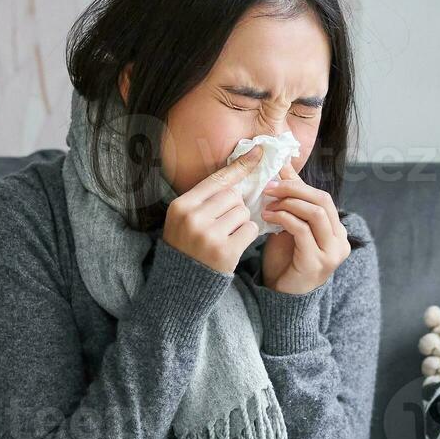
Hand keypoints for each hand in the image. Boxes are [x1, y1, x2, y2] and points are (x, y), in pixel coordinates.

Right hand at [160, 146, 268, 275]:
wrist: (181, 286)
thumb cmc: (187, 246)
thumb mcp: (185, 218)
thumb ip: (206, 197)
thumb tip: (239, 170)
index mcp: (181, 206)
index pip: (216, 179)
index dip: (240, 165)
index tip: (258, 151)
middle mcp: (193, 218)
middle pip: (232, 196)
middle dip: (234, 207)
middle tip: (222, 224)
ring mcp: (208, 236)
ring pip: (242, 212)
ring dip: (240, 222)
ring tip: (224, 236)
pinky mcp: (225, 251)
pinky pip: (249, 230)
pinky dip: (246, 236)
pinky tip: (232, 245)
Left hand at [260, 171, 350, 295]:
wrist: (281, 296)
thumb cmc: (285, 261)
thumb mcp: (290, 226)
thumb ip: (291, 201)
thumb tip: (283, 167)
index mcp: (337, 231)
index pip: (322, 198)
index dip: (299, 184)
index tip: (275, 175)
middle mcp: (340, 241)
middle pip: (322, 201)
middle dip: (294, 190)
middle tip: (269, 186)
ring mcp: (331, 253)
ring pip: (316, 214)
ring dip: (289, 203)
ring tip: (267, 203)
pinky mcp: (317, 262)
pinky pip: (303, 231)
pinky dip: (285, 218)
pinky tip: (268, 217)